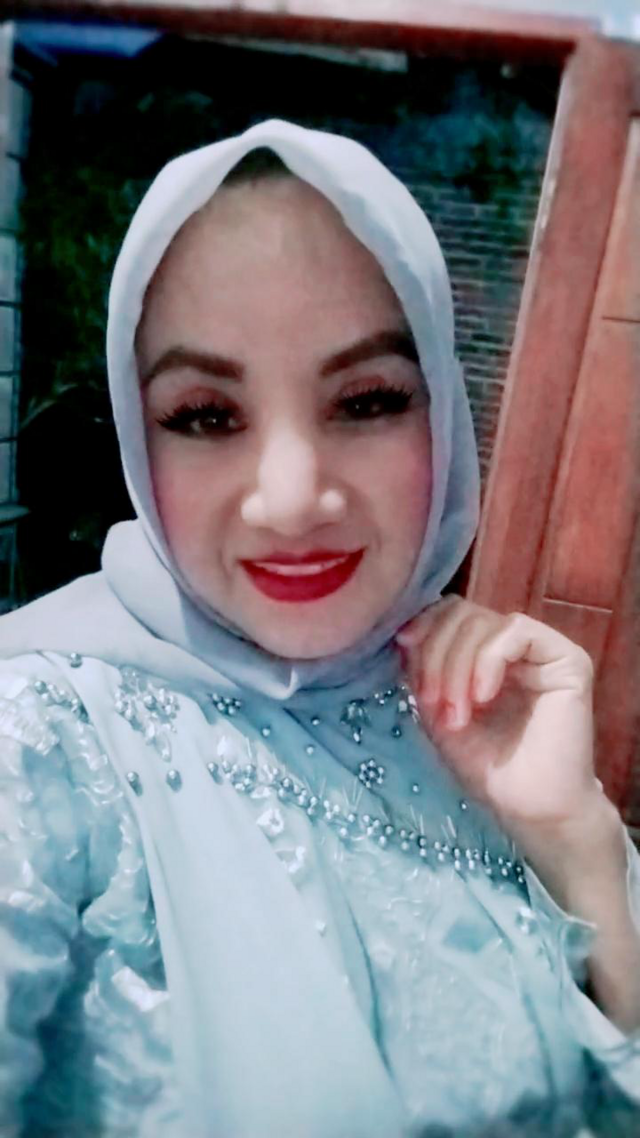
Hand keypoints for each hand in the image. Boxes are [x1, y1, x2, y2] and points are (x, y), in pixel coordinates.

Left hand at [396, 596, 600, 829]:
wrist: (530, 809)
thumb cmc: (487, 768)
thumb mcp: (437, 713)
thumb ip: (422, 672)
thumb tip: (404, 632)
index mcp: (483, 653)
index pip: (450, 614)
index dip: (423, 626)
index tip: (402, 649)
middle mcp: (513, 645)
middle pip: (462, 613)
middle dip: (435, 654)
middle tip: (430, 703)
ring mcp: (542, 649)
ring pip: (484, 622)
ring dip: (456, 667)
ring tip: (455, 715)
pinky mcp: (567, 659)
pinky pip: (515, 632)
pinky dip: (488, 661)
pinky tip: (483, 698)